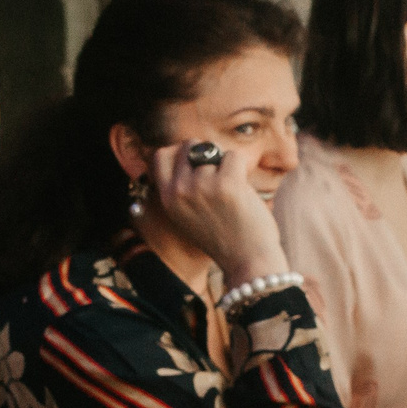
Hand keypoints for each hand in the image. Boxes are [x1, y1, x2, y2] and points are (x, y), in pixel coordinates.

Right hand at [145, 140, 288, 287]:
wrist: (247, 261)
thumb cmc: (222, 237)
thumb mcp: (188, 215)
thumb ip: (182, 188)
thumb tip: (190, 152)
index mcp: (167, 199)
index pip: (160, 155)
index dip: (178, 152)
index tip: (194, 162)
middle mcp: (179, 190)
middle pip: (189, 145)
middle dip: (207, 153)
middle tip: (219, 175)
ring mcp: (202, 186)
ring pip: (215, 152)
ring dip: (227, 167)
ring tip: (232, 193)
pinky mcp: (227, 184)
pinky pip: (233, 157)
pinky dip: (242, 169)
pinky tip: (242, 191)